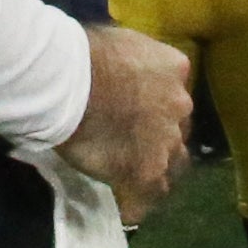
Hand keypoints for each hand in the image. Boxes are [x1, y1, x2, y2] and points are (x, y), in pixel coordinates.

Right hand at [55, 23, 192, 222]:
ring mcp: (166, 142)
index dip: (155, 100)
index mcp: (173, 68)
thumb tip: (117, 68)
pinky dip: (138, 201)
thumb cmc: (81, 52)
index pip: (173, 89)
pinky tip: (125, 206)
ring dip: (155, 166)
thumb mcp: (116, 41)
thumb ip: (128, 60)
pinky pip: (148, 195)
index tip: (136, 105)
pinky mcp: (146, 172)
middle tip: (133, 139)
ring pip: (172, 162)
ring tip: (132, 175)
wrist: (68, 81)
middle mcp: (179, 106)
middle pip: (177, 126)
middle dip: (160, 133)